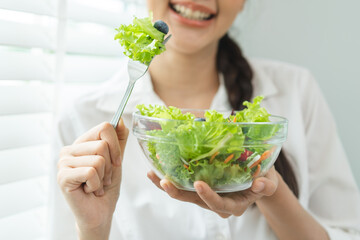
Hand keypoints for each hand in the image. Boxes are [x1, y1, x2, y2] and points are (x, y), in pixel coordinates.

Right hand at [57, 120, 128, 232]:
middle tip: (102, 178)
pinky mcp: (62, 176)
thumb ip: (118, 140)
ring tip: (95, 185)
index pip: (105, 127)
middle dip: (110, 166)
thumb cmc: (106, 186)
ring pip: (98, 159)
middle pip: (102, 145)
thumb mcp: (116, 160)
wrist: (100, 212)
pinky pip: (91, 172)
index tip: (116, 162)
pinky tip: (89, 190)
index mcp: (82, 142)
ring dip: (103, 177)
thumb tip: (121, 120)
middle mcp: (69, 149)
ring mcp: (63, 162)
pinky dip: (96, 184)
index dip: (116, 146)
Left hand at [148, 166, 278, 217]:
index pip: (219, 205)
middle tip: (165, 182)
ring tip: (153, 175)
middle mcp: (217, 202)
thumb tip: (260, 183)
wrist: (257, 178)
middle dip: (179, 193)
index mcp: (234, 205)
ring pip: (185, 194)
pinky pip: (183, 186)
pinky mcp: (200, 188)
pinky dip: (170, 179)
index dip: (209, 197)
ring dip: (168, 186)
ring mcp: (206, 196)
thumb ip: (267, 185)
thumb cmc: (263, 179)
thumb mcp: (269, 181)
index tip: (199, 184)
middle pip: (195, 201)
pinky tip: (155, 172)